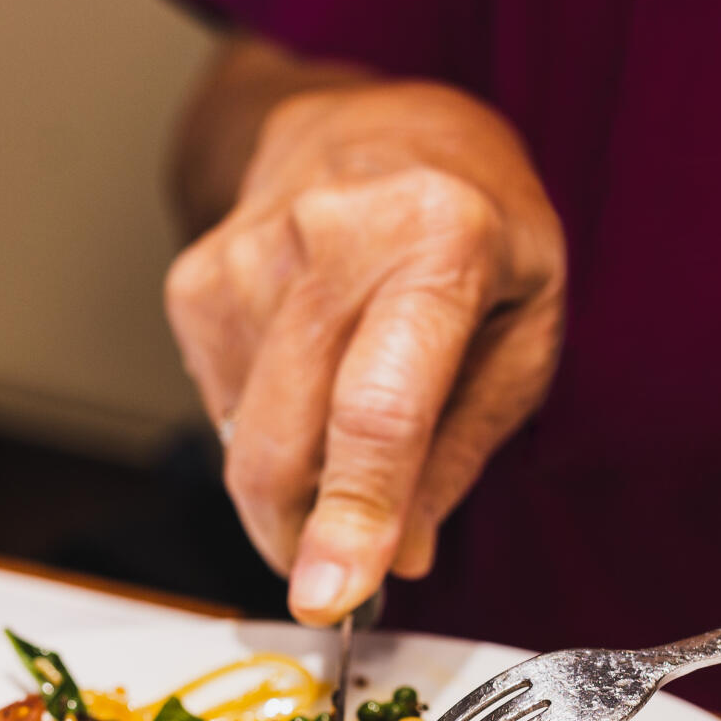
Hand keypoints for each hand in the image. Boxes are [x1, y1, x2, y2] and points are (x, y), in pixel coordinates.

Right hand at [166, 80, 564, 623]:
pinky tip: (312, 386)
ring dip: (291, 489)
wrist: (383, 125)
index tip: (331, 596)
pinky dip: (264, 438)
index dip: (354, 515)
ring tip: (352, 437)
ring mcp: (247, 254)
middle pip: (285, 440)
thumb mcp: (526, 333)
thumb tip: (401, 555)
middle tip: (341, 577)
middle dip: (305, 539)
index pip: (380, 407)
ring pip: (242, 441)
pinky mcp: (195, 280)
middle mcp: (329, 236)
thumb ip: (463, 449)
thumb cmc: (478, 233)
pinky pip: (218, 411)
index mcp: (438, 241)